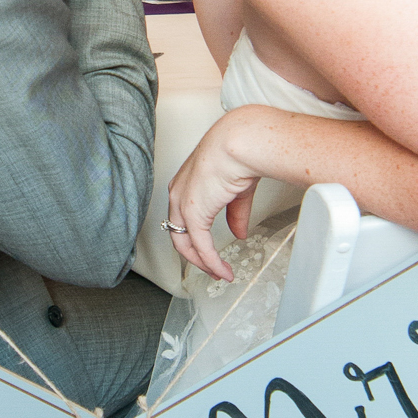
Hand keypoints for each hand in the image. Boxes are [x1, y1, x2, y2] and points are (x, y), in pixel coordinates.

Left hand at [165, 110, 263, 279]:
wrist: (239, 144)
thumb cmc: (238, 153)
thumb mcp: (236, 190)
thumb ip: (235, 214)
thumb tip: (239, 232)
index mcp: (185, 184)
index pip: (183, 219)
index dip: (195, 239)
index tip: (209, 251)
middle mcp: (178, 194)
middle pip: (179, 235)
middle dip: (196, 256)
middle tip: (212, 269)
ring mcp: (182, 205)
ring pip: (185, 245)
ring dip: (203, 263)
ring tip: (219, 273)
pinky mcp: (193, 215)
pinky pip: (201, 246)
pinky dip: (212, 262)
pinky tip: (222, 270)